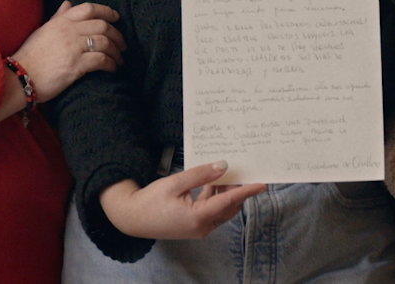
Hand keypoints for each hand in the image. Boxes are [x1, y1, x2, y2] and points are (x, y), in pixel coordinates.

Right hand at [13, 0, 125, 100]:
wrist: (19, 77)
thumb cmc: (31, 55)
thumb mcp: (43, 30)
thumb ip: (58, 17)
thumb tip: (68, 3)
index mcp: (61, 22)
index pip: (89, 9)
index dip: (106, 11)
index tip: (116, 18)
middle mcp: (68, 31)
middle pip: (102, 26)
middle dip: (117, 35)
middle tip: (122, 45)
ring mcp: (72, 48)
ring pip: (104, 43)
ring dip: (116, 52)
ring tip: (119, 59)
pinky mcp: (75, 66)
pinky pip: (101, 60)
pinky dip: (111, 64)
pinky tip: (112, 68)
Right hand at [99, 162, 266, 239]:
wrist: (131, 218)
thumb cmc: (150, 201)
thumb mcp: (175, 183)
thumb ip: (200, 174)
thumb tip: (223, 166)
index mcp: (199, 218)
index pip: (229, 202)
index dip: (247, 191)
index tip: (262, 183)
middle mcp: (202, 227)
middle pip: (228, 207)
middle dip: (237, 190)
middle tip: (242, 170)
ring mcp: (198, 228)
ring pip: (221, 209)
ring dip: (225, 192)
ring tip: (226, 172)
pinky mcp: (193, 225)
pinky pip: (211, 211)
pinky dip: (214, 196)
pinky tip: (211, 182)